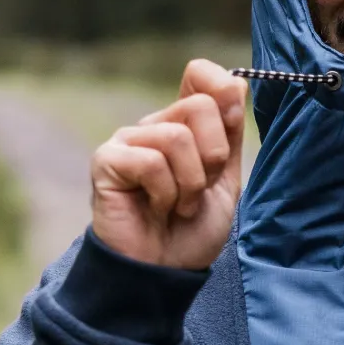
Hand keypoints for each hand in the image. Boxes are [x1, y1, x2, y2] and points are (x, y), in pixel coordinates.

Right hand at [90, 60, 246, 269]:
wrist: (165, 271)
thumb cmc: (193, 229)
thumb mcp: (226, 179)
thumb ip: (230, 133)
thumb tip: (236, 83)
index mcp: (183, 124)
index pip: (201, 74)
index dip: (222, 91)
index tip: (233, 120)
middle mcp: (154, 125)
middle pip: (200, 107)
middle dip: (214, 158)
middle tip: (200, 190)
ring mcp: (128, 141)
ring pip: (177, 137)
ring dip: (191, 184)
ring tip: (179, 206)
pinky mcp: (107, 160)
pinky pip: (152, 161)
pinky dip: (166, 193)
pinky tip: (157, 208)